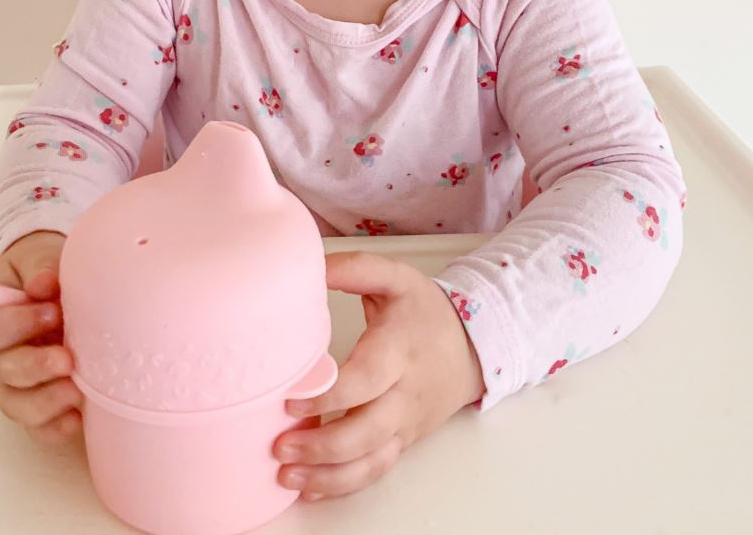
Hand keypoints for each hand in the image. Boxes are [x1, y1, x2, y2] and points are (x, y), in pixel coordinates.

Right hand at [0, 230, 83, 446]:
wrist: (57, 287)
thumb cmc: (42, 271)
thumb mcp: (39, 257)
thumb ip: (40, 267)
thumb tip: (45, 283)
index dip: (15, 324)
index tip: (52, 311)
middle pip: (2, 370)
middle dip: (34, 366)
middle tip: (67, 357)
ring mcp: (15, 382)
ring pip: (16, 403)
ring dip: (44, 401)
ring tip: (75, 392)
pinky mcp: (38, 402)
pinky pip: (37, 426)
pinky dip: (55, 428)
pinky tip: (77, 420)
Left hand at [273, 251, 484, 501]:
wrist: (474, 346)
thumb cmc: (426, 311)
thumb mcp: (396, 277)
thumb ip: (356, 268)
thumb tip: (315, 265)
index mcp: (399, 350)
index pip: (366, 380)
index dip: (328, 396)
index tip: (290, 400)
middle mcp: (404, 393)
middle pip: (367, 432)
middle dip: (322, 446)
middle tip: (279, 446)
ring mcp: (405, 422)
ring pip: (371, 461)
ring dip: (328, 475)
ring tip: (287, 476)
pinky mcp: (403, 440)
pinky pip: (375, 469)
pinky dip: (343, 484)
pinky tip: (310, 486)